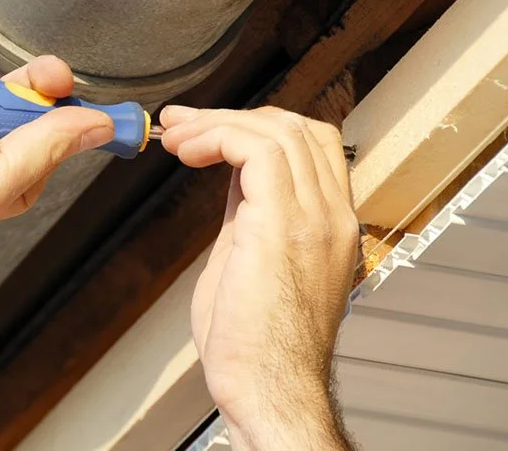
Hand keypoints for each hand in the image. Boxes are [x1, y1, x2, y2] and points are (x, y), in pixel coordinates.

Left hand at [160, 106, 357, 449]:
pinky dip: (219, 137)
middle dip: (233, 116)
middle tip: (183, 124)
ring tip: (176, 135)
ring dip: (218, 123)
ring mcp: (314, 218)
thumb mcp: (251, 259)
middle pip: (297, 127)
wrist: (267, 390)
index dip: (257, 126)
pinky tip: (190, 150)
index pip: (309, 146)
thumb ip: (250, 215)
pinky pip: (258, 151)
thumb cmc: (256, 345)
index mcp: (329, 225)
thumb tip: (233, 178)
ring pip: (278, 130)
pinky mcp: (283, 225)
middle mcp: (331, 216)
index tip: (207, 129)